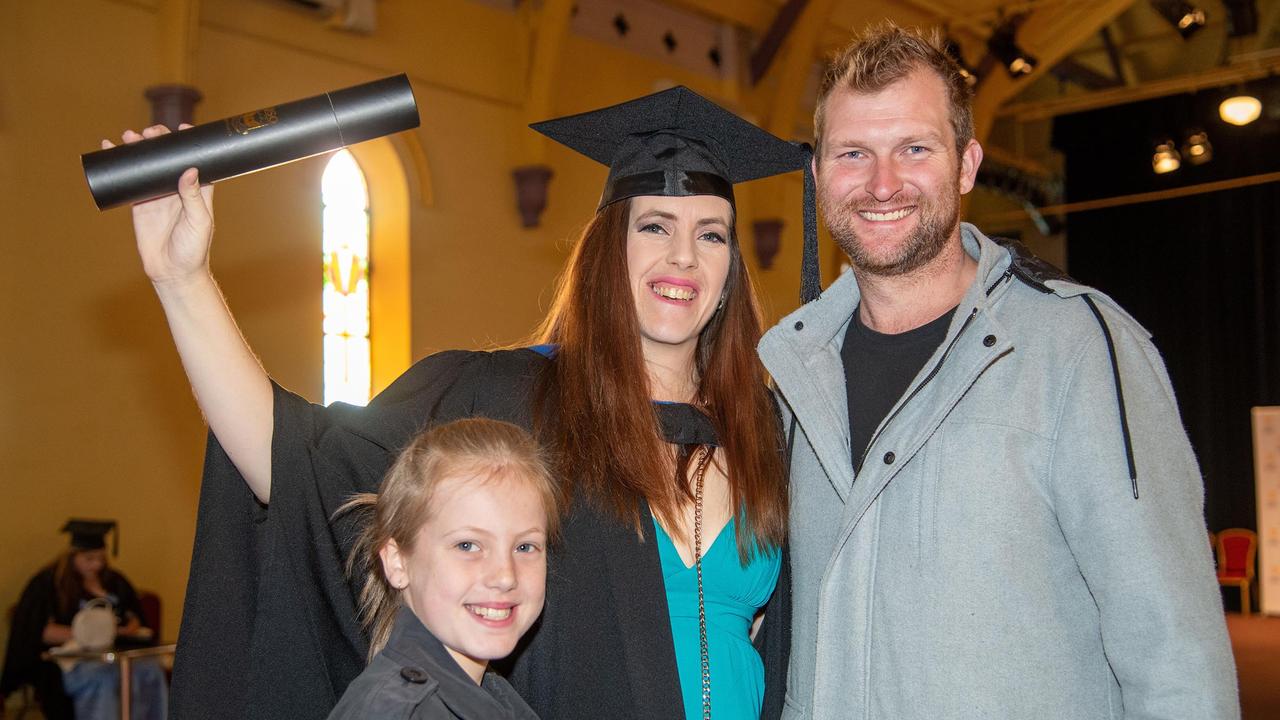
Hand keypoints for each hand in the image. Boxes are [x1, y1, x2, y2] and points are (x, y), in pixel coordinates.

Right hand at [102, 124, 214, 285]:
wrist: (172, 272)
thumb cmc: (194, 250)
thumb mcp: (199, 222)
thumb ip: (194, 197)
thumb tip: (190, 170)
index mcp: (198, 190)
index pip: (194, 160)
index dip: (187, 143)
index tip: (181, 128)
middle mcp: (178, 189)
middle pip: (167, 158)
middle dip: (157, 141)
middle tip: (149, 132)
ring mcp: (158, 195)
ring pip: (148, 166)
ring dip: (139, 149)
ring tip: (129, 136)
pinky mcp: (140, 204)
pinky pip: (130, 181)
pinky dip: (120, 166)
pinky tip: (112, 150)